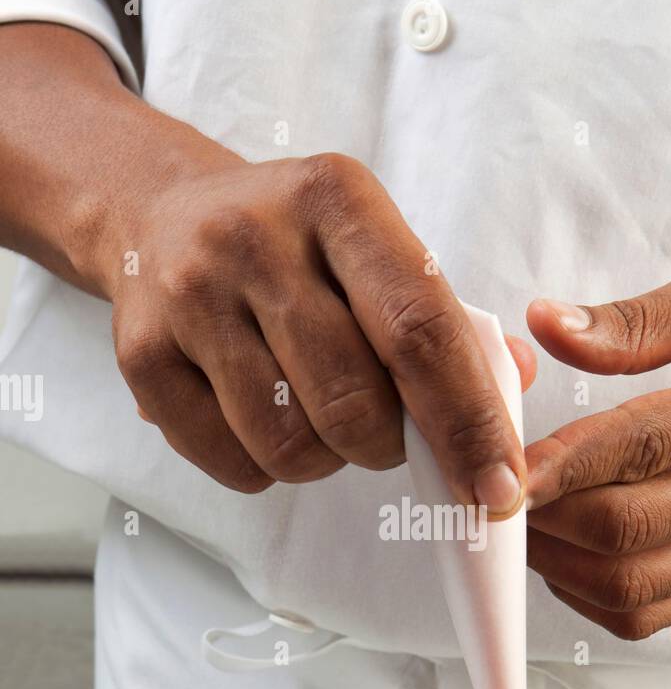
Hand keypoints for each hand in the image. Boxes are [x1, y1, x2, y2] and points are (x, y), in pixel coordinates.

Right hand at [111, 151, 532, 505]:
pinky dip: (265, 470)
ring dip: (326, 461)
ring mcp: (189, 296)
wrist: (158, 214)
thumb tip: (512, 386)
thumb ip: (448, 319)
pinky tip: (263, 420)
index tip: (496, 488)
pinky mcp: (140, 354)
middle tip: (386, 431)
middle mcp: (255, 238)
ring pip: (290, 445)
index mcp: (337, 199)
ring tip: (318, 417)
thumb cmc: (296, 246)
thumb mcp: (373, 246)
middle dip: (390, 447)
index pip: (420, 330)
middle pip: (354, 403)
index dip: (468, 423)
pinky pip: (232, 463)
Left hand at [524, 264, 670, 639]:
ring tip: (522, 519)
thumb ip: (633, 319)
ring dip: (557, 562)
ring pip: (631, 586)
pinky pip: (645, 615)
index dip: (567, 462)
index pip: (647, 445)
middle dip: (547, 516)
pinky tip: (563, 552)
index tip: (506, 464)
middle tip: (498, 488)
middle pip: (630, 528)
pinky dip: (585, 596)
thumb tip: (547, 326)